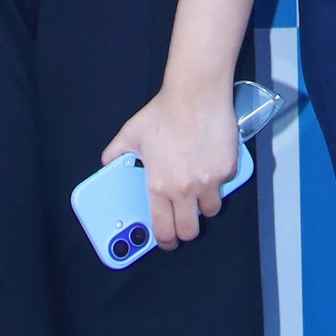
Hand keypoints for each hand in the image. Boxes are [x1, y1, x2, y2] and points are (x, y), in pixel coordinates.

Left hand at [108, 82, 238, 251]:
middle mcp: (184, 189)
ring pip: (211, 210)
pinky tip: (210, 162)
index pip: (163, 229)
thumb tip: (108, 162)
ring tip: (198, 189)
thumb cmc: (164, 112)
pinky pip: (224, 184)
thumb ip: (117, 152)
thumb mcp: (131, 133)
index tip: (167, 241)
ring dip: (205, 204)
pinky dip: (218, 179)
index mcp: (159, 186)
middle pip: (190, 230)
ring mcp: (208, 181)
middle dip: (187, 230)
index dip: (166, 241)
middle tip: (185, 221)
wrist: (196, 94)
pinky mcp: (227, 169)